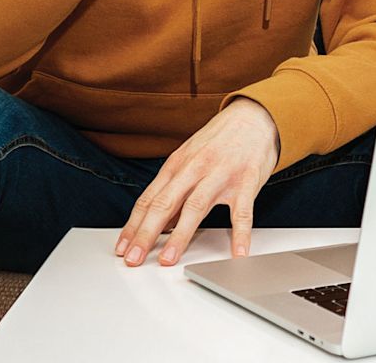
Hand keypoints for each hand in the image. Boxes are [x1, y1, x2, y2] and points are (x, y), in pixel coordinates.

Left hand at [114, 98, 279, 266]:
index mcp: (178, 164)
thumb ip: (174, 188)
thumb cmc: (219, 140)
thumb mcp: (190, 157)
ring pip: (195, 207)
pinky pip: (242, 212)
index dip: (133, 226)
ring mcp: (221, 175)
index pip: (149, 199)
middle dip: (146, 234)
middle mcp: (195, 169)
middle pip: (165, 203)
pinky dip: (240, 234)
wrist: (254, 117)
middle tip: (133, 258)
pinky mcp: (246, 181)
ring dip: (180, 236)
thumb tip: (159, 223)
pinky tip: (237, 253)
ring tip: (169, 259)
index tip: (121, 248)